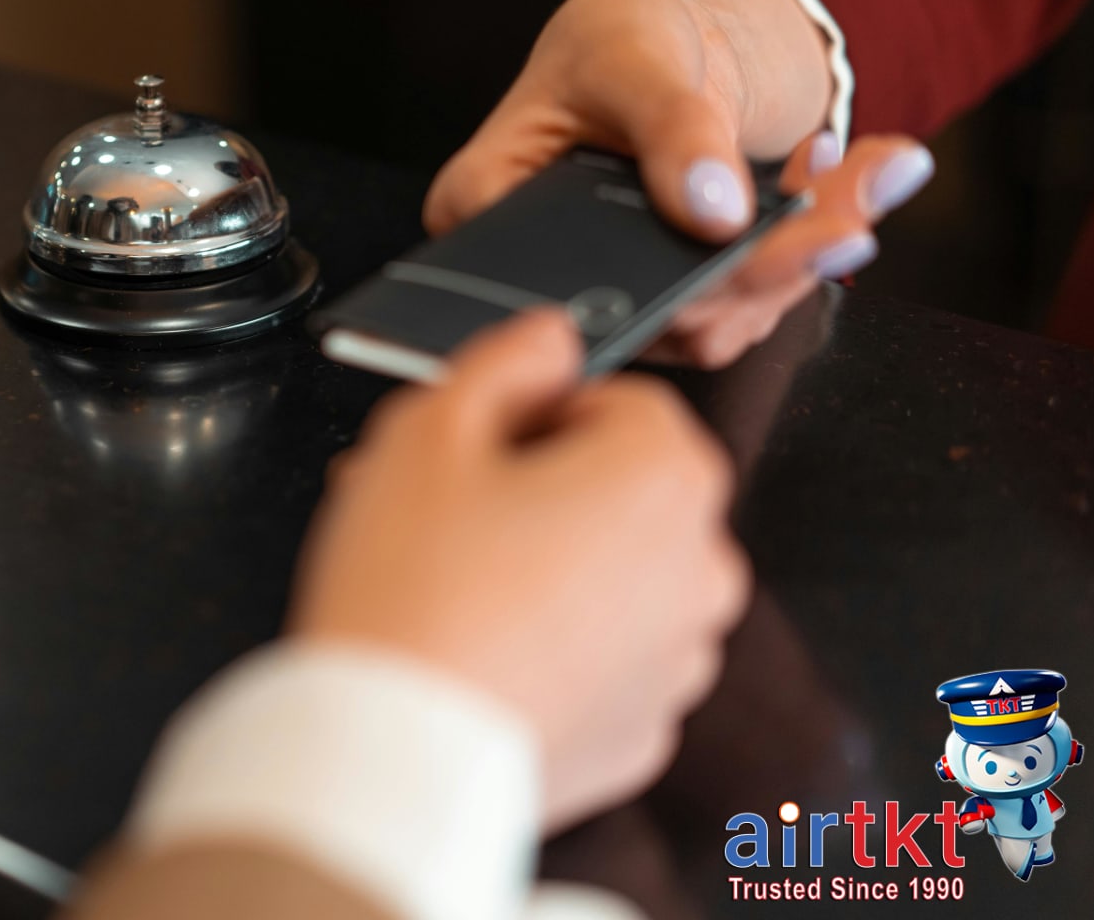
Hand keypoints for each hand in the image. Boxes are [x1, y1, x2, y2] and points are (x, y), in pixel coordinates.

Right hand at [289, 309, 750, 830]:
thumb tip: (550, 340)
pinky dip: (556, 645)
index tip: (476, 442)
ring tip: (448, 581)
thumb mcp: (428, 427)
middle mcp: (699, 569)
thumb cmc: (411, 594)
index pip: (622, 401)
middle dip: (538, 486)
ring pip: (614, 574)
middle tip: (442, 508)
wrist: (394, 753)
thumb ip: (504, 358)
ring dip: (548, 563)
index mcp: (664, 479)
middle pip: (621, 489)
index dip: (537, 409)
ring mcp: (678, 661)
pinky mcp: (641, 731)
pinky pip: (605, 659)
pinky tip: (478, 645)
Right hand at [424, 0, 934, 367]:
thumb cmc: (614, 31)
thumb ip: (670, 126)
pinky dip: (810, 246)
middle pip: (652, 310)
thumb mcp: (631, 52)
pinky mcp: (676, 297)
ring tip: (862, 175)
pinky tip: (838, 180)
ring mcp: (612, 290)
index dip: (660, 282)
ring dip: (803, 257)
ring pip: (716, 319)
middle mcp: (539, 268)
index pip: (561, 277)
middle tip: (848, 220)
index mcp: (485, 206)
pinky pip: (751, 301)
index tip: (751, 247)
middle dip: (764, 265)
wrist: (664, 33)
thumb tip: (714, 210)